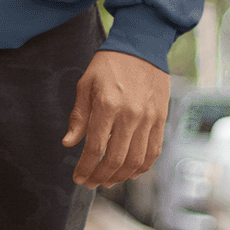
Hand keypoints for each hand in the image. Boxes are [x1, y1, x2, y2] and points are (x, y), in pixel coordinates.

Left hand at [62, 51, 170, 187]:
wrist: (142, 47)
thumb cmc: (109, 65)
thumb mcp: (85, 85)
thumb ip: (78, 116)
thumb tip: (68, 143)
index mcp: (107, 105)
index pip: (94, 147)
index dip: (85, 167)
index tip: (77, 177)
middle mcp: (130, 115)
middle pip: (115, 159)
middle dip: (99, 176)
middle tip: (90, 183)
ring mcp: (148, 118)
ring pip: (135, 161)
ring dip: (120, 177)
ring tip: (107, 181)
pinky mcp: (161, 119)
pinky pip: (153, 152)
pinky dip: (141, 167)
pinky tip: (129, 172)